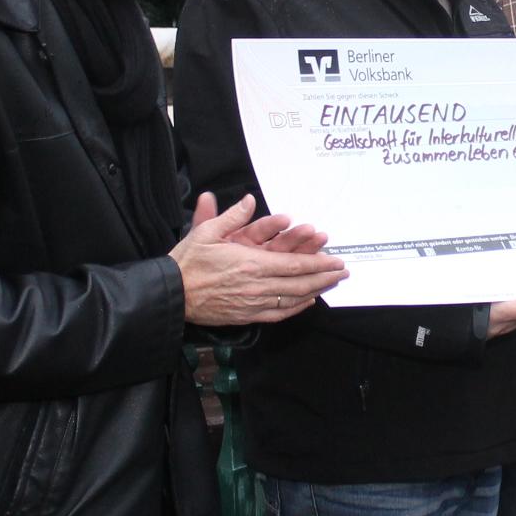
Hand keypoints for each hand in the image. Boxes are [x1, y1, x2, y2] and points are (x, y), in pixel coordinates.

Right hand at [175, 193, 347, 325]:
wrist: (171, 294)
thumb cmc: (187, 262)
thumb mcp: (206, 232)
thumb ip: (231, 216)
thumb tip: (249, 200)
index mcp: (250, 263)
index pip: (294, 265)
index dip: (319, 264)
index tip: (336, 260)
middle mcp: (256, 285)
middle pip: (300, 283)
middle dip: (324, 277)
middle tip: (343, 272)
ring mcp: (252, 303)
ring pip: (292, 299)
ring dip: (315, 291)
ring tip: (332, 285)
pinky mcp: (246, 315)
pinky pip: (278, 313)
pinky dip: (296, 308)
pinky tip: (307, 301)